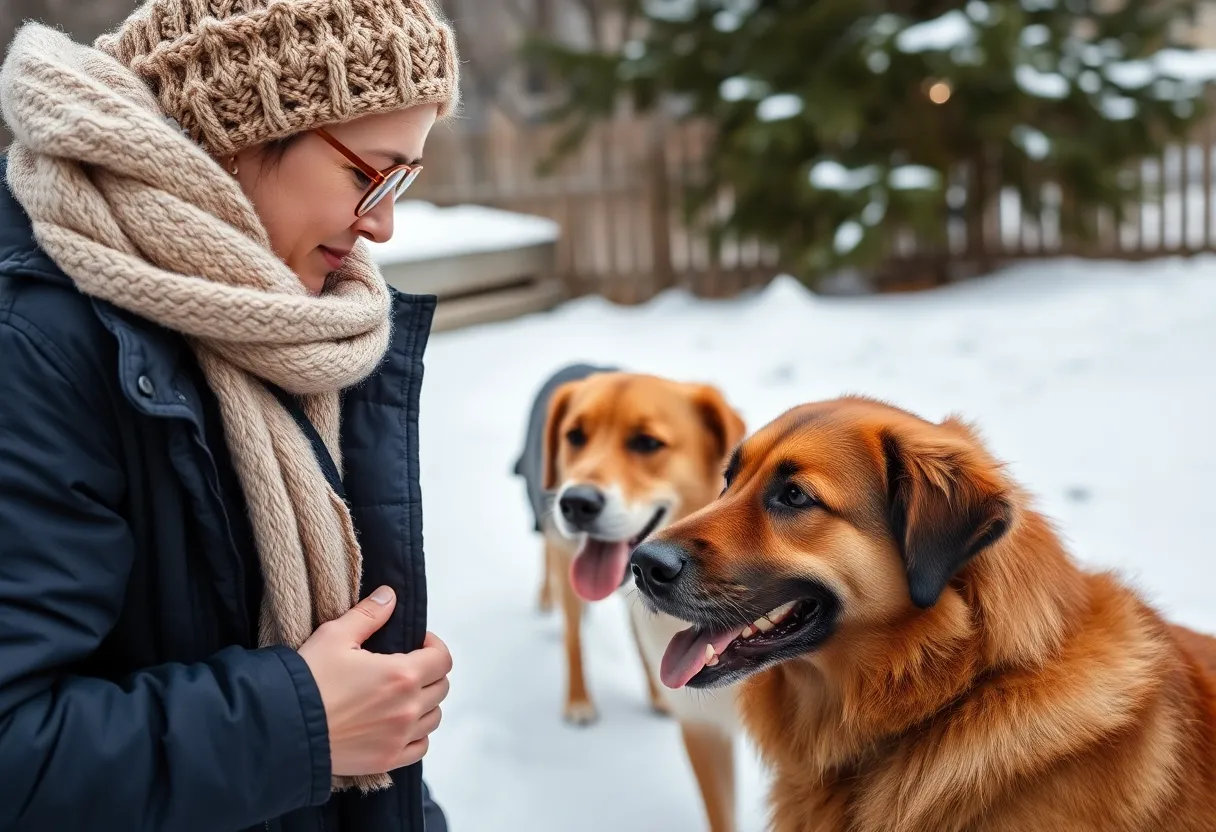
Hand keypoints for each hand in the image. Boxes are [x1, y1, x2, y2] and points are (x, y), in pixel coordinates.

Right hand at [298, 587, 451, 775]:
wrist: (282, 728)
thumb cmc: (307, 681)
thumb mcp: (335, 636)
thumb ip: (368, 614)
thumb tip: (390, 597)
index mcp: (401, 675)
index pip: (442, 659)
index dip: (434, 646)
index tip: (418, 643)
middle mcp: (408, 708)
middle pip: (441, 688)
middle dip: (430, 673)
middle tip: (408, 666)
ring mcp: (399, 737)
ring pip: (433, 718)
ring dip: (425, 703)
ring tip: (402, 695)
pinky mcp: (386, 759)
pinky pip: (420, 747)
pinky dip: (417, 735)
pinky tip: (400, 725)